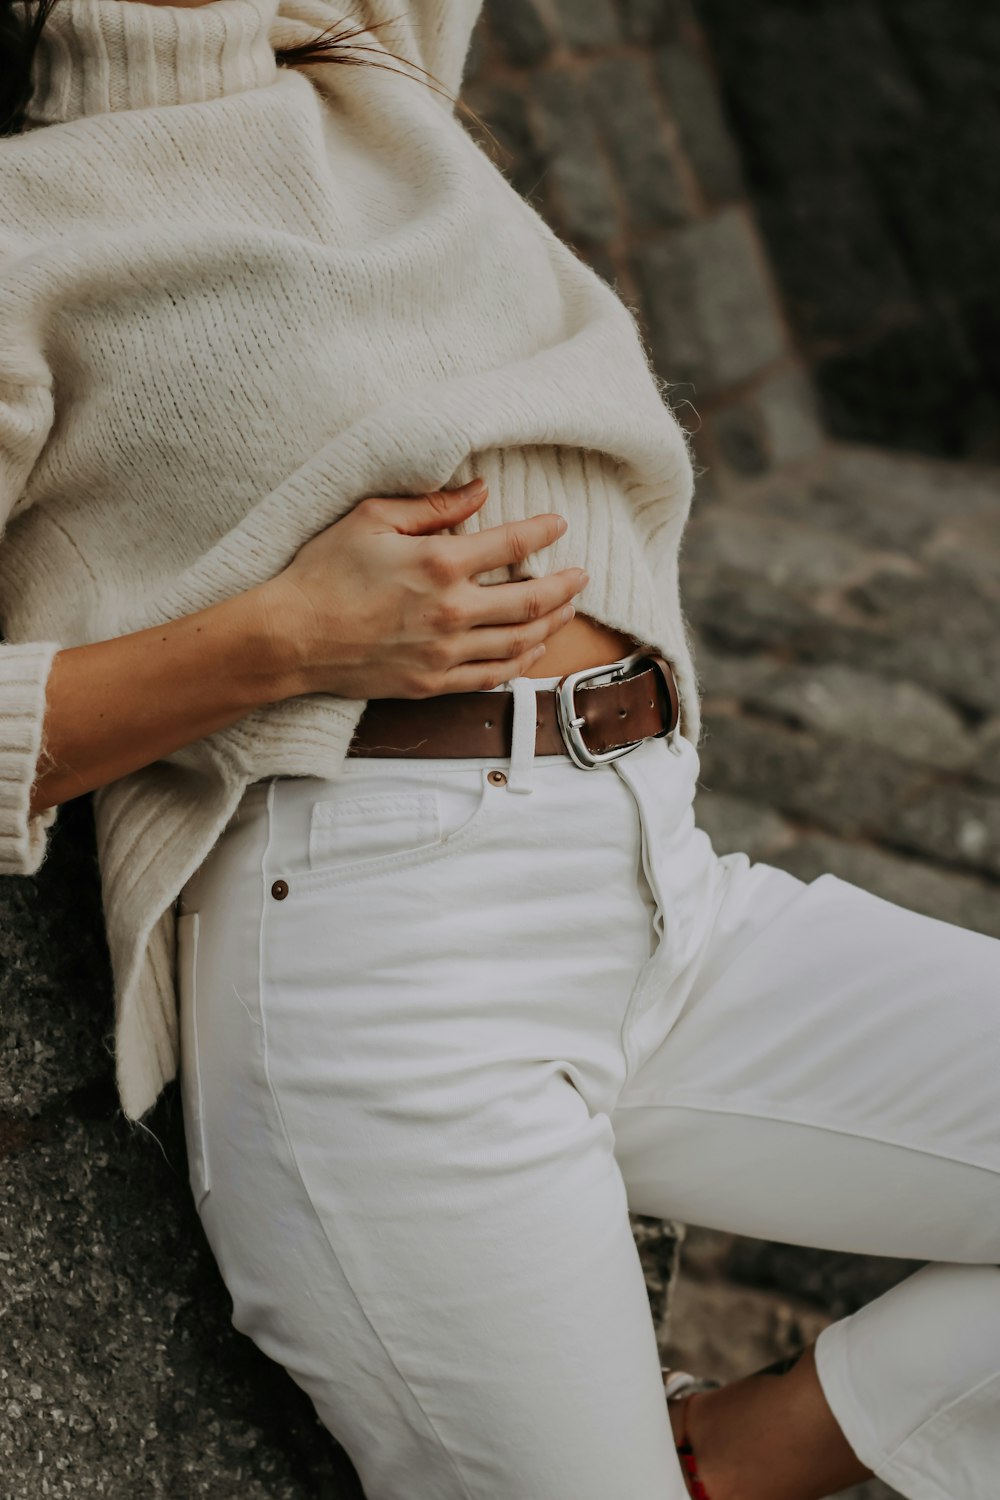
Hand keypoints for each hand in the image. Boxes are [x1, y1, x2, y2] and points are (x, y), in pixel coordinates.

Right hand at [255, 479, 588, 698]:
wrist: (291, 637)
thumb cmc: (324, 572)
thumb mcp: (371, 519)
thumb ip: (432, 506)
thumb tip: (479, 492)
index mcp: (439, 563)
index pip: (511, 544)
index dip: (542, 531)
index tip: (559, 523)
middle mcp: (452, 611)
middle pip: (532, 599)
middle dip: (565, 585)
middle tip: (581, 575)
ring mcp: (445, 652)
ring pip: (520, 641)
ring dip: (552, 623)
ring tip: (567, 610)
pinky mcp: (433, 682)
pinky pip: (492, 675)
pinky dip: (521, 662)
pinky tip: (533, 649)